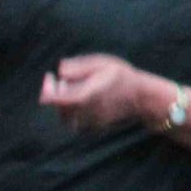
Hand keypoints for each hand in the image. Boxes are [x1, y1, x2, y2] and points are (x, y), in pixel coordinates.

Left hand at [41, 55, 162, 133]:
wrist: (143, 98)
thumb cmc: (123, 77)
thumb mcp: (102, 63)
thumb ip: (78, 67)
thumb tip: (59, 71)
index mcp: (84, 95)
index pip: (56, 99)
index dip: (47, 89)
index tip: (50, 77)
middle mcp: (85, 111)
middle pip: (58, 108)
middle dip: (56, 95)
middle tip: (64, 82)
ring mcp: (91, 121)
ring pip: (66, 118)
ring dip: (64, 106)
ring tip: (74, 92)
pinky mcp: (96, 127)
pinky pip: (77, 123)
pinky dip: (74, 113)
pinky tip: (84, 101)